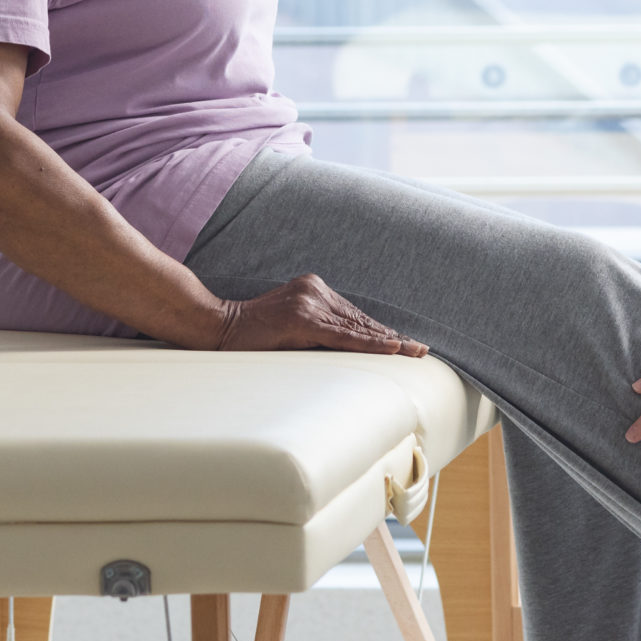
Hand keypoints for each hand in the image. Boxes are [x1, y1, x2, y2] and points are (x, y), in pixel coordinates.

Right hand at [212, 274, 428, 358]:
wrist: (218, 327)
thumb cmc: (252, 334)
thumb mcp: (290, 327)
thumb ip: (316, 330)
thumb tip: (348, 346)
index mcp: (313, 289)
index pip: (354, 316)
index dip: (380, 331)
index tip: (405, 342)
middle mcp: (315, 291)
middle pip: (361, 321)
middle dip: (392, 338)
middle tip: (421, 350)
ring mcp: (310, 303)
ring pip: (356, 329)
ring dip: (388, 343)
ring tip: (413, 352)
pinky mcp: (304, 319)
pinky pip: (343, 337)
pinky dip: (369, 344)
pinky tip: (390, 348)